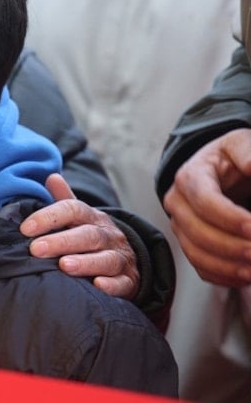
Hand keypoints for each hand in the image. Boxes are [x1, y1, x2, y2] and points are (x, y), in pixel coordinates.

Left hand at [20, 173, 138, 298]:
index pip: (73, 210)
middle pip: (87, 235)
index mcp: (92, 217)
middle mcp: (108, 235)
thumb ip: (64, 200)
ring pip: (106, 258)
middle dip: (61, 241)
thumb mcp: (79, 217)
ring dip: (85, 262)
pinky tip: (97, 285)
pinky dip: (111, 285)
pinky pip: (122, 283)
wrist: (127, 258)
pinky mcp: (129, 281)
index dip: (49, 217)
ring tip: (63, 266)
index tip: (25, 228)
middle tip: (36, 249)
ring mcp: (120, 257)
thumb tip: (51, 176)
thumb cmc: (91, 236)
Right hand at [163, 128, 250, 286]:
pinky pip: (201, 268)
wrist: (216, 170)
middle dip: (233, 248)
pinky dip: (225, 277)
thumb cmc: (230, 158)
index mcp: (189, 176)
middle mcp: (178, 203)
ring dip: (230, 267)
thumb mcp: (240, 144)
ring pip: (197, 254)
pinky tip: (247, 276)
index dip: (230, 219)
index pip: (204, 201)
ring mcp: (180, 226)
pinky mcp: (188, 243)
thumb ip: (248, 153)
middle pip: (198, 232)